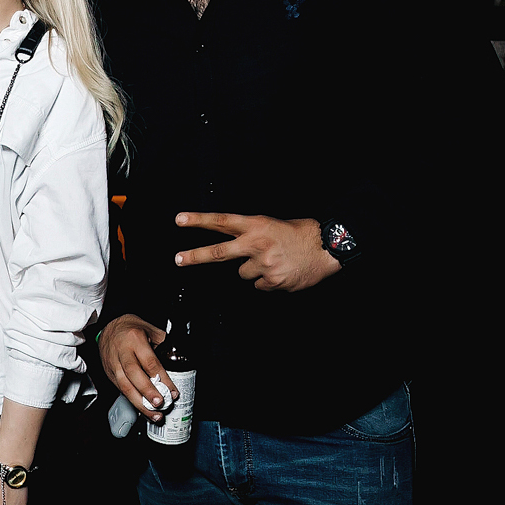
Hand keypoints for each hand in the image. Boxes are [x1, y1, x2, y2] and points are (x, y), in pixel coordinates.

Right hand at [98, 312, 177, 420]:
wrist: (108, 327)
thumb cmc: (131, 328)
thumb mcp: (151, 329)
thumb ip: (164, 344)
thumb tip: (179, 360)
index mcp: (135, 339)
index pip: (150, 362)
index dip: (162, 378)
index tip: (172, 391)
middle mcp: (122, 352)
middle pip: (134, 375)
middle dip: (148, 392)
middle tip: (160, 403)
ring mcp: (113, 364)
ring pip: (124, 386)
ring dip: (140, 403)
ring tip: (153, 414)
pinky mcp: (109, 373)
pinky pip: (121, 390)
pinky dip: (133, 401)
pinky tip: (143, 410)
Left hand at [174, 212, 340, 291]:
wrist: (326, 248)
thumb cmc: (302, 234)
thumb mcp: (273, 225)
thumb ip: (251, 234)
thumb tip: (234, 249)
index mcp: (257, 225)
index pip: (222, 221)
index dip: (199, 220)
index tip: (179, 220)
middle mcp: (257, 244)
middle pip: (219, 251)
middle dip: (195, 255)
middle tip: (178, 259)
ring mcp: (264, 264)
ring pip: (243, 273)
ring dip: (254, 270)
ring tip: (275, 261)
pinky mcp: (272, 281)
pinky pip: (260, 285)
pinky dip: (268, 281)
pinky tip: (282, 271)